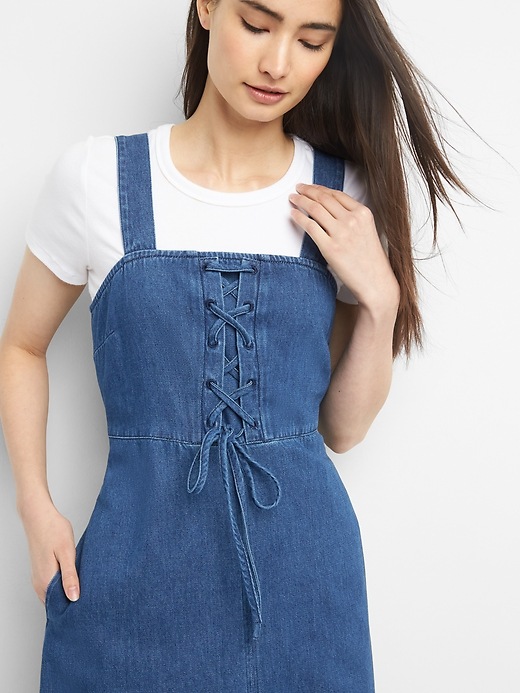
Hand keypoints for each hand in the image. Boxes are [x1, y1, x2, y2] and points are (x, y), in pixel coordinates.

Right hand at [21, 502, 79, 604]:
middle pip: (57, 602)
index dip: (74, 608)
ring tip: (85, 587)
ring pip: (54, 593)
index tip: (88, 606)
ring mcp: (38, 577)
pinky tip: (74, 577)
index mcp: (46, 581)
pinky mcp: (40, 571)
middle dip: (72, 601)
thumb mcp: (67, 553)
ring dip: (68, 592)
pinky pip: (52, 585)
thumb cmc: (53, 530)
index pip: (59, 606)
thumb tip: (74, 598)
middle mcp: (39, 583)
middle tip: (90, 598)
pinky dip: (63, 585)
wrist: (39, 516)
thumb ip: (70, 576)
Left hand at [289, 184, 399, 311]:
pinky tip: (294, 214)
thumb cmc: (370, 259)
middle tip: (298, 188)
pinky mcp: (330, 248)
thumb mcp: (367, 230)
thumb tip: (330, 206)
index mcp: (363, 213)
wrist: (375, 281)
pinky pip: (310, 227)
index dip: (320, 188)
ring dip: (301, 200)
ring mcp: (341, 234)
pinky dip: (299, 218)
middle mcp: (352, 220)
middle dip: (308, 190)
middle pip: (324, 198)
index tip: (311, 187)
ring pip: (315, 209)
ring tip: (293, 198)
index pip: (337, 194)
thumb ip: (352, 216)